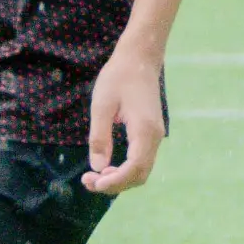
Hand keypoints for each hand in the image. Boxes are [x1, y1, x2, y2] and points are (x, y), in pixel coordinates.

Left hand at [84, 40, 164, 194]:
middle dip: (115, 184)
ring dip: (120, 179)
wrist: (140, 58)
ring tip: (94, 177)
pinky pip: (141, 160)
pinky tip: (107, 167)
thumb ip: (99, 137)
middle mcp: (155, 137)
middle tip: (88, 182)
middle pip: (140, 175)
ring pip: (142, 170)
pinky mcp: (151, 134)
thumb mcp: (102, 105)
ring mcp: (155, 136)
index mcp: (144, 130)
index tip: (94, 183)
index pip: (134, 168)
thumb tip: (98, 167)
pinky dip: (125, 170)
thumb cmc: (118, 77)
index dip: (115, 181)